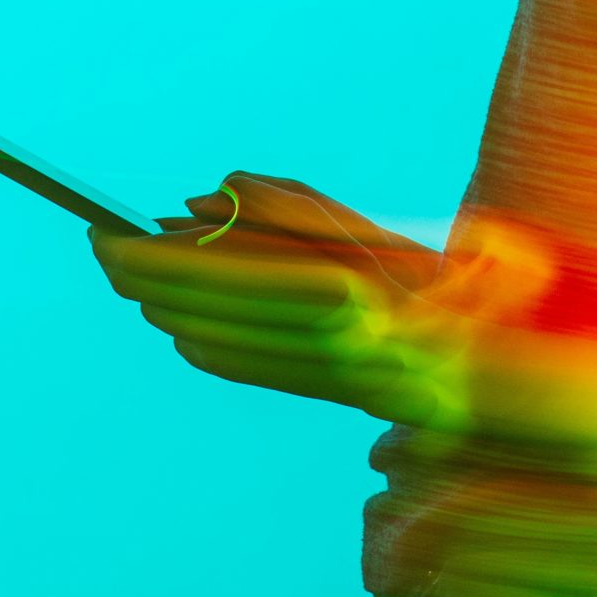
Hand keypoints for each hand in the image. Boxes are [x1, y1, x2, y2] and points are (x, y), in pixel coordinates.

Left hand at [87, 171, 468, 428]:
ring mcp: (314, 373)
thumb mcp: (358, 222)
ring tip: (138, 273)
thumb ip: (280, 205)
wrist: (490, 355)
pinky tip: (182, 318)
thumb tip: (199, 202)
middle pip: (194, 309)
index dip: (145, 257)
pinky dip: (196, 338)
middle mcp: (318, 339)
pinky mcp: (312, 394)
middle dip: (139, 277)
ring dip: (162, 304)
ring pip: (204, 339)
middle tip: (105, 245)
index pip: (207, 273)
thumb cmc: (427, 270)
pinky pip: (232, 366)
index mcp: (333, 285)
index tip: (105, 233)